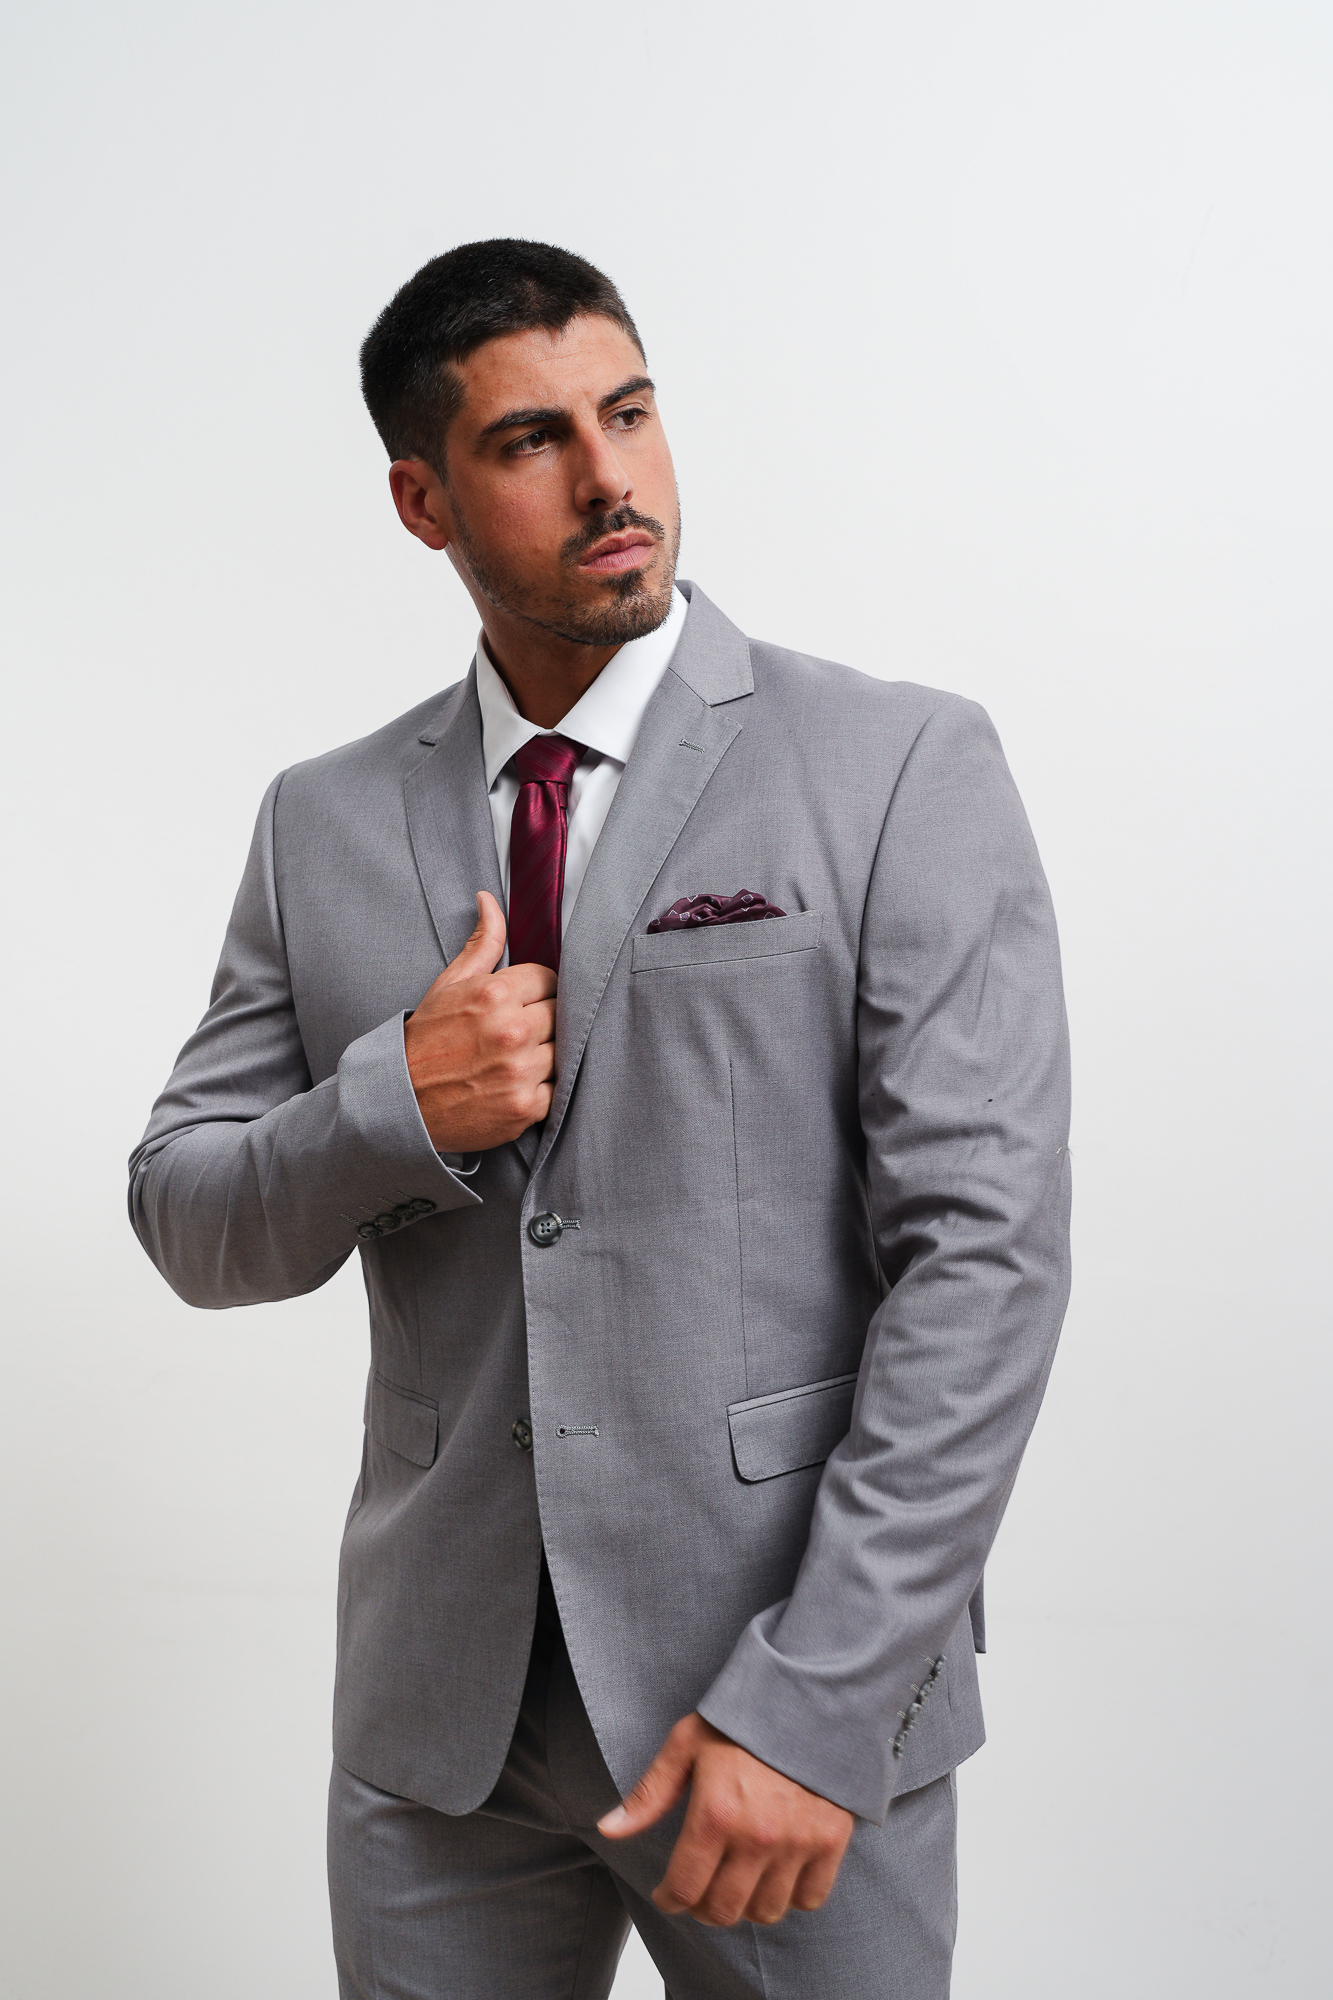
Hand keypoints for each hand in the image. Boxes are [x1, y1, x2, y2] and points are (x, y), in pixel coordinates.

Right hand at [404, 892, 556, 1150]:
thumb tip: (490, 901)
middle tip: (517, 1032)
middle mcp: (511, 1031)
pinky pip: (558, 1088)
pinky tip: (517, 1083)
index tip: (522, 1003)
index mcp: (494, 994)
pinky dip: (543, 1087)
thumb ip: (482, 943)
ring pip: (563, 1050)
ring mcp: (521, 1072)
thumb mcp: (449, 984)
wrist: (401, 1102)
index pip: (550, 978)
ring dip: (546, 1054)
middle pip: (561, 1013)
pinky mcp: (526, 1107)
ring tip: (516, 1058)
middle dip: (543, 1020)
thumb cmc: (426, 1039)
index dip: (537, 990)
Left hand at [598, 1714, 853, 1927]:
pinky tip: (776, 1873)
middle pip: (723, 1910)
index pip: (684, 1889)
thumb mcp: (686, 1744)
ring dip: (746, 1904)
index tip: (668, 1893)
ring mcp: (797, 1842)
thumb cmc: (743, 1718)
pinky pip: (809, 1898)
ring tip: (738, 1880)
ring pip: (766, 1911)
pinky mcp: (831, 1841)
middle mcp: (756, 1836)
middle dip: (703, 1906)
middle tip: (701, 1888)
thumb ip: (649, 1793)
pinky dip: (791, 1896)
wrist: (809, 1696)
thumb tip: (609, 1829)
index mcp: (715, 1813)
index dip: (669, 1899)